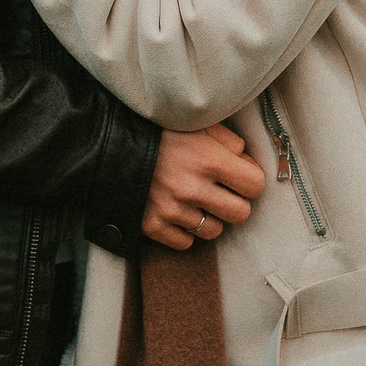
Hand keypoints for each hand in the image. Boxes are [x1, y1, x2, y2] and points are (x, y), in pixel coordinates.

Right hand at [142, 124, 267, 250]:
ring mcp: (172, 211)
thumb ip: (228, 141)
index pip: (255, 185)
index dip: (249, 179)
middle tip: (220, 191)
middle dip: (234, 202)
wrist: (109, 143)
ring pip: (213, 231)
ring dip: (208, 217)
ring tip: (194, 199)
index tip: (238, 175)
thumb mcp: (197, 123)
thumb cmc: (158, 130)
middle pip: (240, 214)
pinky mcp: (152, 226)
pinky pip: (186, 243)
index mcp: (209, 160)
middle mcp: (193, 189)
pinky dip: (184, 231)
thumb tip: (245, 161)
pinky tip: (176, 211)